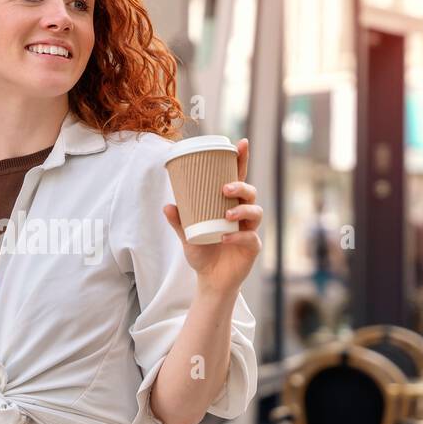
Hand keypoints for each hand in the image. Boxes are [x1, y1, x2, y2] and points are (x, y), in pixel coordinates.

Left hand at [162, 138, 261, 295]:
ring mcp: (250, 230)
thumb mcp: (187, 235)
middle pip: (250, 192)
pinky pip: (250, 238)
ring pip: (255, 212)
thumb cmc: (202, 252)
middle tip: (224, 189)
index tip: (240, 143)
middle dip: (241, 187)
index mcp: (229, 205)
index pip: (239, 178)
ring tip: (226, 216)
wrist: (210, 280)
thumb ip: (179, 221)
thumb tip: (167, 205)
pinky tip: (225, 239)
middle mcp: (243, 215)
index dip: (242, 160)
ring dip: (242, 211)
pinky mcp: (252, 248)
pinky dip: (238, 237)